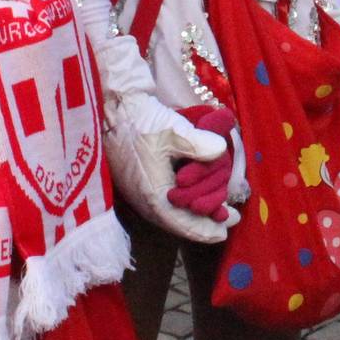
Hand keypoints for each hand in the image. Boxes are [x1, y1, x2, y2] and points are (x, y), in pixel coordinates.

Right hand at [104, 92, 235, 242]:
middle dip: (204, 223)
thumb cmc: (141, 122)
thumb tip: (221, 150)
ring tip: (214, 210)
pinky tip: (191, 194)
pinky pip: (161, 202)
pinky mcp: (135, 182)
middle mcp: (144, 201)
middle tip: (228, 219)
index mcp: (154, 196)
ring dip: (191, 213)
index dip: (207, 229)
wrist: (111, 109)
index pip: (184, 224)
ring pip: (169, 214)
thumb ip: (200, 145)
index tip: (227, 230)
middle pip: (178, 222)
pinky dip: (179, 203)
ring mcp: (137, 193)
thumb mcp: (175, 131)